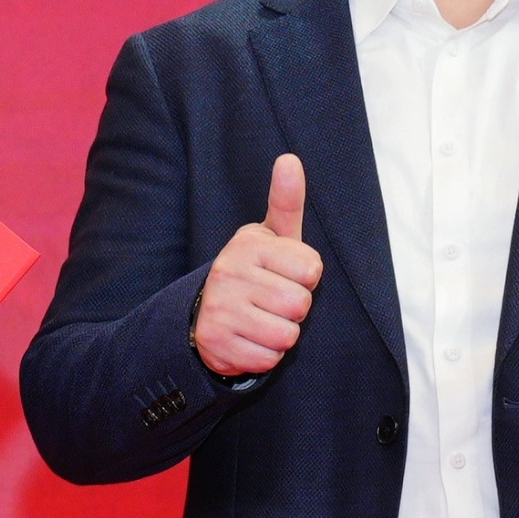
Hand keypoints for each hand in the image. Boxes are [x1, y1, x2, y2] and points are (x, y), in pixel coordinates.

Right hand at [195, 154, 324, 377]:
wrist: (206, 314)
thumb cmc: (254, 272)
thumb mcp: (272, 236)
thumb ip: (287, 201)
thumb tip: (290, 159)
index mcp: (248, 244)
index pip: (312, 270)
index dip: (305, 278)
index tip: (283, 274)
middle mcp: (228, 273)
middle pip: (300, 304)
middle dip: (294, 309)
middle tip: (271, 301)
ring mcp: (220, 309)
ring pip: (287, 335)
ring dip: (281, 333)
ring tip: (261, 319)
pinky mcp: (217, 343)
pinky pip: (269, 358)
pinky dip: (266, 354)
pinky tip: (249, 338)